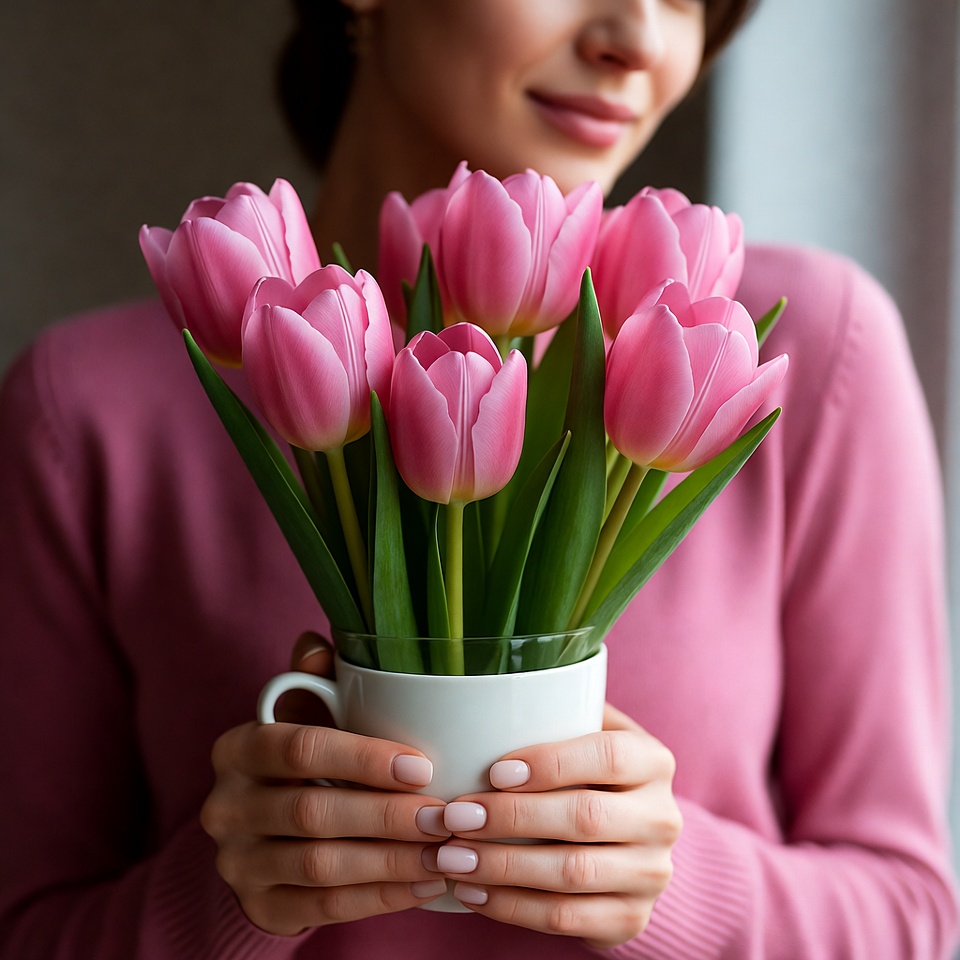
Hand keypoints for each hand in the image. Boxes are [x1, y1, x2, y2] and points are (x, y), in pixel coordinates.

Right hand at [200, 633, 451, 934]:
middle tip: (444, 816)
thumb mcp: (305, 715)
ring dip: (392, 861)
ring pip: (322, 866)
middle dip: (387, 816)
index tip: (421, 766)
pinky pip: (325, 908)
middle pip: (313, 812)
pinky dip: (381, 897)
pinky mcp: (260, 908)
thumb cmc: (304, 762)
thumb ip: (314, 680)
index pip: (298, 749)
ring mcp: (238, 864)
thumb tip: (317, 645)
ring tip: (445, 852)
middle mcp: (225, 807)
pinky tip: (426, 884)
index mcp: (236, 750)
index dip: (361, 758)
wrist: (268, 835)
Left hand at [432, 703, 680, 947]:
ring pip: (572, 874)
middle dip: (510, 818)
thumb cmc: (586, 775)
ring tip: (449, 858)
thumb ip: (556, 711)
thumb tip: (481, 690)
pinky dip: (511, 907)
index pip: (608, 756)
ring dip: (502, 867)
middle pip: (585, 817)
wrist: (628, 846)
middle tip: (453, 817)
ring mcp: (651, 874)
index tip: (494, 771)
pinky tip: (471, 892)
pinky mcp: (631, 919)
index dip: (551, 763)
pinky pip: (566, 919)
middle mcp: (662, 817)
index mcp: (653, 760)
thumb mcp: (587, 735)